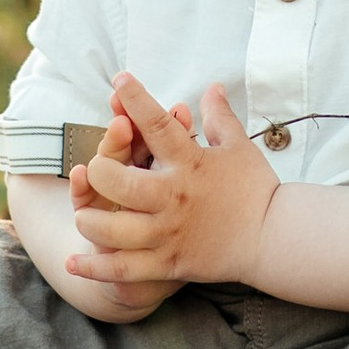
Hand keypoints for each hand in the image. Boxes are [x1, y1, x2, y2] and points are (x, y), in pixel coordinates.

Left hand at [68, 74, 273, 291]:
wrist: (274, 239)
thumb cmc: (256, 190)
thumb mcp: (239, 147)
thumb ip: (220, 117)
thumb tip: (212, 86)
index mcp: (190, 163)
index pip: (159, 125)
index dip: (136, 100)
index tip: (118, 80)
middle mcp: (174, 197)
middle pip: (121, 182)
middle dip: (100, 170)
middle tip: (96, 168)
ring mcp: (169, 233)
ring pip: (115, 229)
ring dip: (92, 221)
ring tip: (83, 216)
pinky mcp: (169, 263)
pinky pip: (124, 268)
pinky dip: (96, 267)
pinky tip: (74, 262)